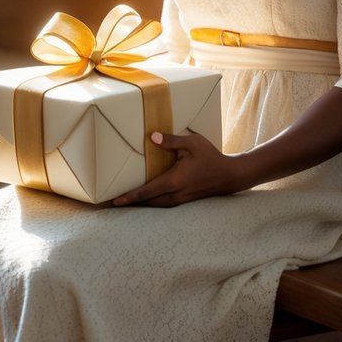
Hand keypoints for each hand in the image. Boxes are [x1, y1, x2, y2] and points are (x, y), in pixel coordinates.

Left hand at [112, 132, 243, 207]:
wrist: (229, 175)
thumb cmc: (211, 157)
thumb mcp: (192, 143)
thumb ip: (171, 141)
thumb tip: (150, 137)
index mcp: (173, 181)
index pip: (146, 192)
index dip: (129, 197)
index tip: (114, 201)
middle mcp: (174, 194)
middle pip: (147, 202)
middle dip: (130, 203)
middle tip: (112, 204)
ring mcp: (179, 199)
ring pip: (154, 205)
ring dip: (140, 204)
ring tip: (126, 202)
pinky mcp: (184, 199)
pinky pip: (162, 204)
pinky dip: (151, 203)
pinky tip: (147, 199)